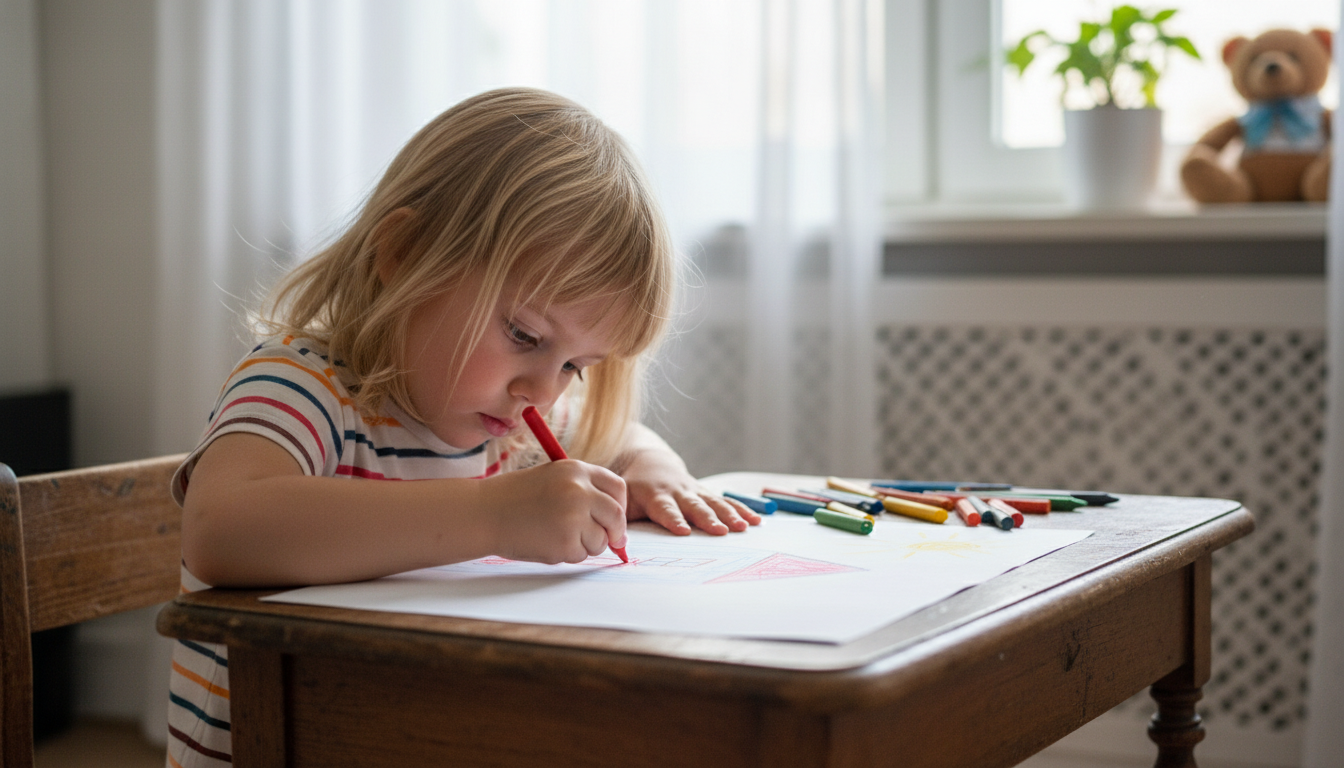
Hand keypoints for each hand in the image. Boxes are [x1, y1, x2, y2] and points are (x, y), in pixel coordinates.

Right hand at [480, 460, 626, 563]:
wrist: (484, 513)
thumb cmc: (515, 497)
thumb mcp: (552, 478)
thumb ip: (583, 491)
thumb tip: (615, 521)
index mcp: (576, 470)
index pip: (617, 487)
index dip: (619, 505)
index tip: (616, 519)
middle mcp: (579, 491)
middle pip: (616, 516)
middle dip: (615, 532)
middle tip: (612, 542)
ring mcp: (573, 517)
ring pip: (599, 540)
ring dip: (585, 545)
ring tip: (556, 535)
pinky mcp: (565, 542)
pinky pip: (580, 556)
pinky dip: (567, 554)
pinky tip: (545, 542)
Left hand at [619, 449, 761, 535]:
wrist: (650, 464)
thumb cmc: (633, 489)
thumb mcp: (622, 499)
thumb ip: (620, 519)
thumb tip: (614, 542)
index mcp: (655, 495)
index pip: (665, 509)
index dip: (674, 519)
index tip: (683, 531)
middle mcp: (678, 492)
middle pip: (694, 506)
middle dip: (708, 518)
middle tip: (720, 531)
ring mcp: (695, 491)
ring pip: (714, 502)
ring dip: (730, 515)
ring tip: (744, 528)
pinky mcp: (707, 493)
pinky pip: (727, 501)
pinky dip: (742, 510)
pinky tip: (757, 521)